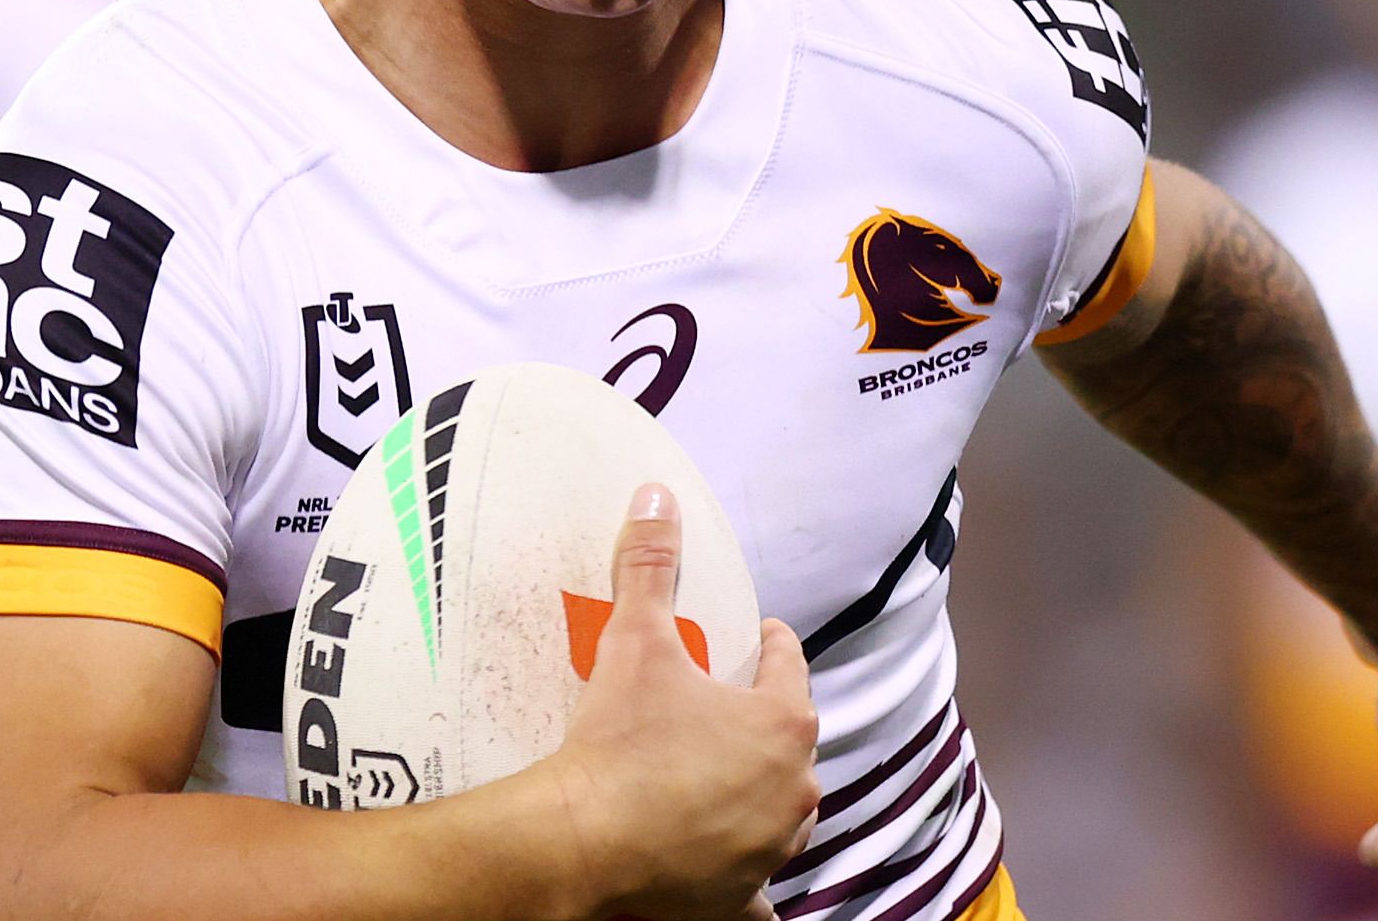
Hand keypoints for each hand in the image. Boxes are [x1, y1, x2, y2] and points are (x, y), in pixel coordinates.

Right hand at [544, 483, 820, 920]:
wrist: (582, 840)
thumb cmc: (620, 741)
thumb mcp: (636, 641)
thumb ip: (650, 566)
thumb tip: (657, 497)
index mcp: (783, 721)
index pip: (789, 665)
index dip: (770, 645)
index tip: (757, 638)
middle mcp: (795, 785)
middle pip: (790, 741)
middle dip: (762, 724)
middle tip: (717, 710)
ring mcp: (772, 846)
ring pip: (783, 811)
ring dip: (761, 794)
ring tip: (720, 778)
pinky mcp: (741, 894)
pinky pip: (760, 896)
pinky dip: (751, 888)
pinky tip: (740, 882)